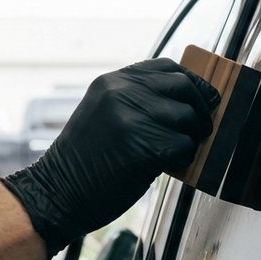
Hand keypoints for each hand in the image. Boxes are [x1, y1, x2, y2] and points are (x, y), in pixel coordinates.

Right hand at [2, 59, 218, 257]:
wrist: (58, 192)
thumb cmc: (84, 160)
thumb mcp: (103, 113)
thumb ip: (135, 99)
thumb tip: (185, 98)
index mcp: (112, 82)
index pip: (166, 67)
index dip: (190, 82)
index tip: (202, 98)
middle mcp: (121, 93)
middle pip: (184, 87)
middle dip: (200, 108)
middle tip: (201, 128)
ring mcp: (132, 118)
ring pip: (188, 117)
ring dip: (191, 137)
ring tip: (177, 152)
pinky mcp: (144, 147)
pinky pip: (184, 146)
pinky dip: (184, 159)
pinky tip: (169, 166)